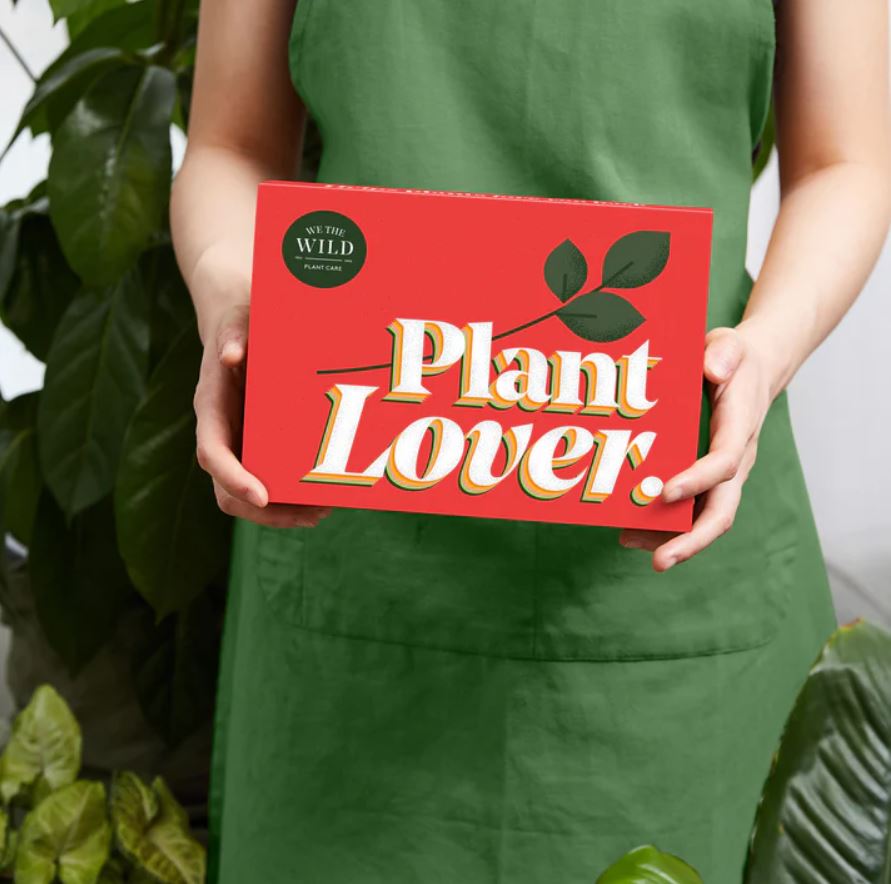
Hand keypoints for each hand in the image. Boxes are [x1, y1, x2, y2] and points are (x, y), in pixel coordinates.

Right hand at [192, 289, 331, 528]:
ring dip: (283, 512)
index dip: (234, 478)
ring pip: (250, 497)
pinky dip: (292, 498)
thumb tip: (231, 354)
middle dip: (266, 511)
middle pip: (229, 492)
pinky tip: (325, 499)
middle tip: (311, 514)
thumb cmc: (241, 323)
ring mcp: (240, 446)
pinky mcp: (260, 449)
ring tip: (322, 511)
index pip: (211, 455)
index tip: (261, 496)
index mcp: (210, 411)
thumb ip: (232, 335)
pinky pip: (270, 484)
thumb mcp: (237, 321)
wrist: (243, 327)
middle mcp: (222, 436)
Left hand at [618, 325, 773, 570]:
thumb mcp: (729, 343)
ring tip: (629, 543)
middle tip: (659, 561)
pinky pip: (690, 510)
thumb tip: (714, 370)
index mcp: (740, 429)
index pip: (725, 464)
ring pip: (703, 518)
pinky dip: (663, 524)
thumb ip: (724, 352)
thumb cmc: (734, 358)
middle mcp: (736, 461)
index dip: (698, 481)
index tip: (665, 493)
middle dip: (691, 539)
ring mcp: (722, 475)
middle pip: (721, 511)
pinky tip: (629, 530)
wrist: (752, 369)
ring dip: (670, 538)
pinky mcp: (706, 479)